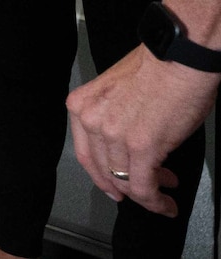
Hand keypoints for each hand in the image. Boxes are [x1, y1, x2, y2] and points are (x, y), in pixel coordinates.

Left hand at [69, 46, 217, 213]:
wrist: (179, 58)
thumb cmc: (157, 68)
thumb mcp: (116, 92)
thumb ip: (112, 118)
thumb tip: (125, 144)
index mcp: (82, 106)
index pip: (86, 154)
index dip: (100, 176)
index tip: (112, 187)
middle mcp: (93, 121)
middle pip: (104, 170)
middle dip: (125, 187)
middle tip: (144, 193)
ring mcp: (114, 135)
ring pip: (124, 181)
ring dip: (146, 194)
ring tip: (164, 192)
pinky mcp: (142, 147)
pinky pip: (143, 185)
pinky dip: (155, 201)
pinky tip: (166, 202)